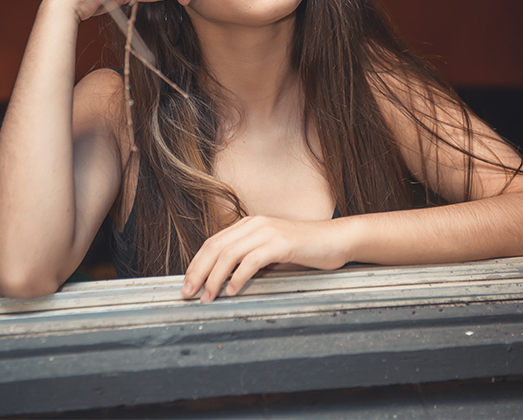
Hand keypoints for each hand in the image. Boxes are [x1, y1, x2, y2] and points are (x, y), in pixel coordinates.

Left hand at [181, 216, 349, 301]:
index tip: (186, 284)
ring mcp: (267, 232)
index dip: (196, 264)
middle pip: (215, 248)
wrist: (335, 240)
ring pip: (229, 254)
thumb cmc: (303, 251)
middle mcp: (253, 225)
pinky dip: (239, 277)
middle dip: (198, 272)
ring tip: (208, 297)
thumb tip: (224, 281)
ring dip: (215, 278)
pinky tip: (233, 291)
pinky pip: (252, 260)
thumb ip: (249, 260)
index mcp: (247, 225)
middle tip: (188, 293)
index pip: (212, 243)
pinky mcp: (281, 243)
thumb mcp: (270, 253)